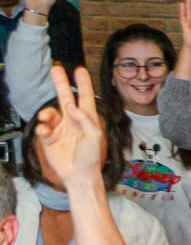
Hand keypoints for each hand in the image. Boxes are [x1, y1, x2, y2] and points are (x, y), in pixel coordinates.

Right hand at [35, 65, 105, 197]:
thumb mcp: (94, 136)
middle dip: (61, 83)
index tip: (79, 69)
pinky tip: (45, 131)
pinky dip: (42, 127)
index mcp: (87, 118)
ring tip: (46, 116)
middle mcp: (73, 121)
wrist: (79, 175)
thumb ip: (85, 119)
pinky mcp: (49, 139)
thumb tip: (71, 106)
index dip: (82, 83)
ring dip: (47, 112)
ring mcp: (60, 129)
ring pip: (50, 112)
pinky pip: (43, 128)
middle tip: (56, 69)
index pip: (85, 97)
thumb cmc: (91, 157)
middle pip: (65, 97)